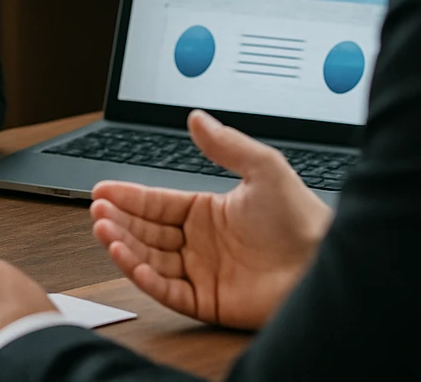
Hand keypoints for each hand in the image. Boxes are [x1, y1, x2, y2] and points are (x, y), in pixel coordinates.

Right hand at [90, 110, 331, 329]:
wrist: (323, 263)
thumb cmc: (301, 218)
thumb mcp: (264, 168)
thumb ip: (226, 145)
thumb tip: (197, 118)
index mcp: (207, 212)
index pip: (157, 203)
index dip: (129, 197)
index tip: (103, 190)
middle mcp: (199, 242)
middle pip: (146, 231)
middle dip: (119, 220)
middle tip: (97, 210)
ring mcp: (201, 272)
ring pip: (150, 259)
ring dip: (123, 245)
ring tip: (104, 230)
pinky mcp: (207, 301)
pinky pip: (167, 290)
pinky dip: (144, 277)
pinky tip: (129, 259)